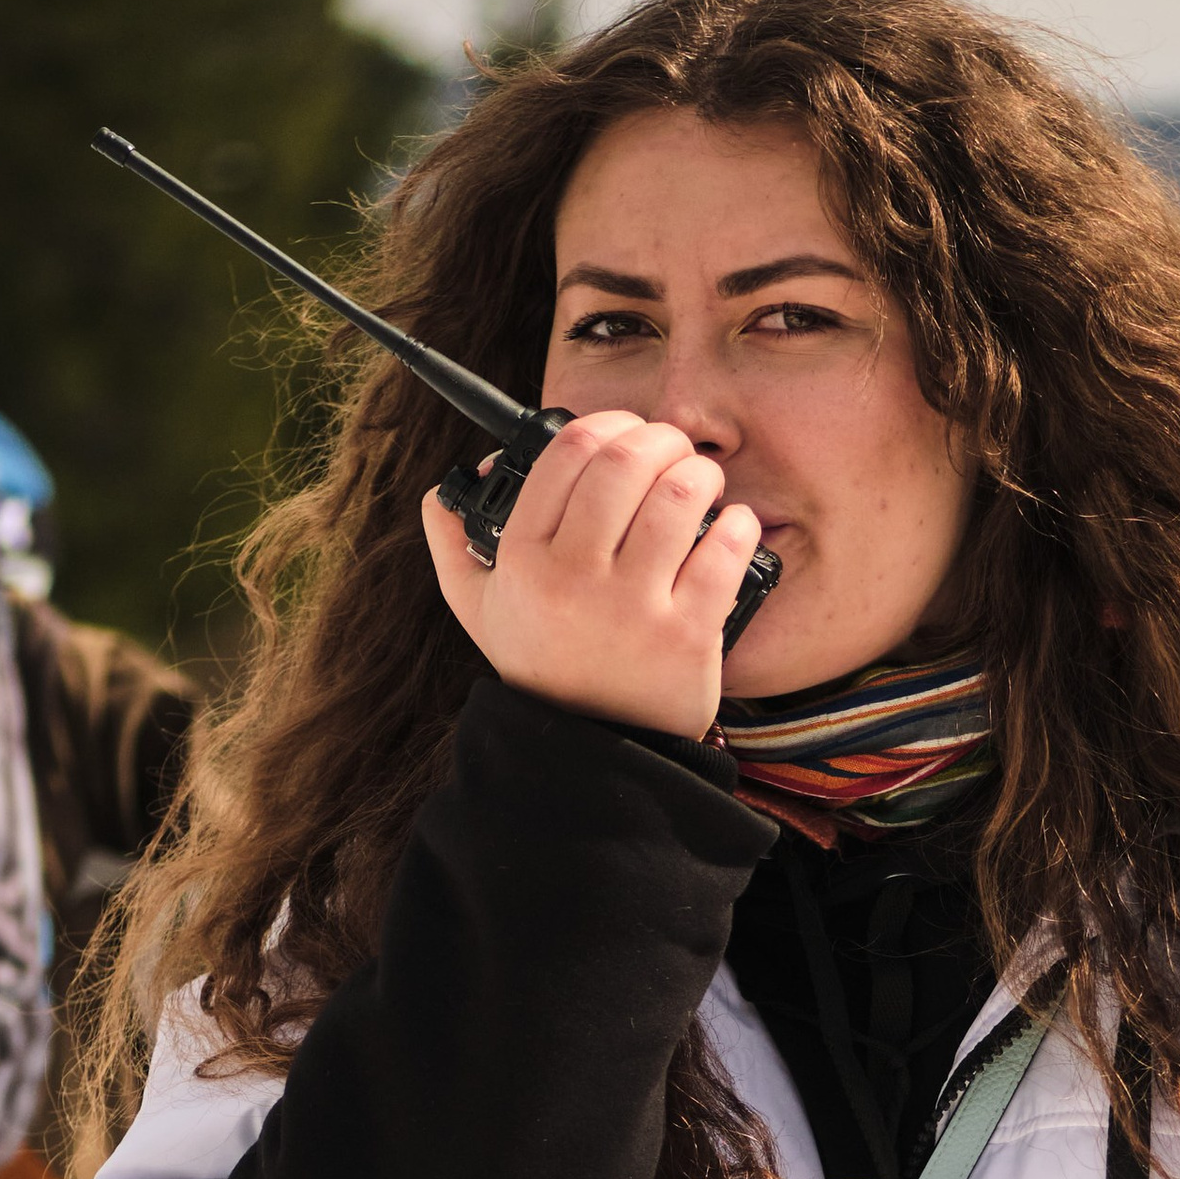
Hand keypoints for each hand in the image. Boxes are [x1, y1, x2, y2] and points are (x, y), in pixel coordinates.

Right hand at [420, 410, 763, 741]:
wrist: (592, 754)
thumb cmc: (546, 671)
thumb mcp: (481, 613)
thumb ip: (455, 549)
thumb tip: (441, 494)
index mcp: (523, 558)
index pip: (569, 453)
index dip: (609, 424)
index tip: (628, 433)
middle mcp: (573, 578)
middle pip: (626, 462)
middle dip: (661, 438)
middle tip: (674, 450)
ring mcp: (631, 608)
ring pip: (679, 497)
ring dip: (701, 474)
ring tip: (705, 483)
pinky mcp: (686, 637)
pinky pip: (724, 553)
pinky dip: (739, 526)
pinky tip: (734, 526)